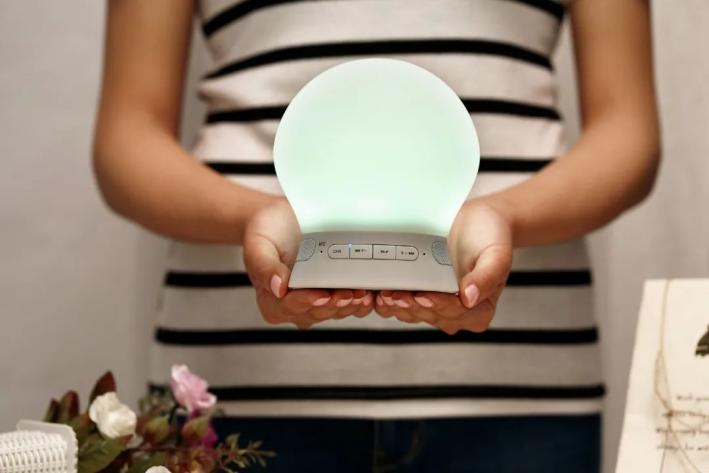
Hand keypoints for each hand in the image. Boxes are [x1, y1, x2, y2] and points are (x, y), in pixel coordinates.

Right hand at [243, 198, 373, 328]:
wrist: (283, 219)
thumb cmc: (267, 230)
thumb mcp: (257, 243)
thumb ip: (263, 266)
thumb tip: (277, 288)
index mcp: (272, 301)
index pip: (289, 306)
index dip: (307, 302)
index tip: (323, 295)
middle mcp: (294, 307)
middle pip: (317, 312)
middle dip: (335, 304)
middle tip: (351, 294)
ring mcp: (316, 302)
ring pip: (336, 311)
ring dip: (351, 304)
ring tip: (364, 293)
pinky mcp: (333, 294)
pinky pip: (348, 303)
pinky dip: (360, 299)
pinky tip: (370, 291)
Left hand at [374, 201, 512, 333]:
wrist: (478, 220)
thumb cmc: (491, 235)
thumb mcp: (497, 252)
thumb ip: (487, 276)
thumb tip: (470, 297)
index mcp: (480, 309)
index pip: (455, 311)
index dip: (437, 304)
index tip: (421, 297)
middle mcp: (459, 313)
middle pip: (431, 314)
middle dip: (411, 305)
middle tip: (392, 295)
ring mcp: (439, 306)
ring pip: (414, 312)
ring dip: (397, 305)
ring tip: (383, 294)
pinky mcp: (422, 297)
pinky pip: (405, 303)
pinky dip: (393, 300)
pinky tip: (381, 292)